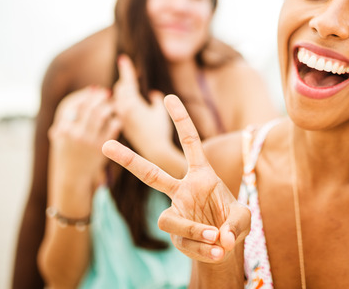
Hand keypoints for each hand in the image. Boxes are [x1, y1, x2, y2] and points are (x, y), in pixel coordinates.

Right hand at [49, 86, 120, 180]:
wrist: (71, 175)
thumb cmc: (66, 151)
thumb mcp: (60, 135)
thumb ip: (68, 116)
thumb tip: (89, 91)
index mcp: (62, 128)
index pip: (71, 103)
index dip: (84, 94)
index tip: (93, 89)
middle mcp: (74, 134)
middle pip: (89, 107)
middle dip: (99, 96)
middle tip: (106, 92)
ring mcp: (88, 141)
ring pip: (102, 114)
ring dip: (109, 106)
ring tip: (112, 104)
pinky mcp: (102, 148)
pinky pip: (113, 126)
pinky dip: (116, 119)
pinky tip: (116, 118)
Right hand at [102, 95, 250, 262]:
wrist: (224, 247)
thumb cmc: (233, 224)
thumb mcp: (243, 219)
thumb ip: (235, 225)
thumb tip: (218, 238)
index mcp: (201, 175)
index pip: (190, 143)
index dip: (181, 121)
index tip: (168, 97)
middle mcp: (183, 191)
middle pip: (151, 174)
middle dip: (128, 160)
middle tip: (105, 145)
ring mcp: (176, 212)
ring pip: (167, 220)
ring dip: (193, 229)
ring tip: (217, 239)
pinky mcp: (175, 235)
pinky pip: (182, 241)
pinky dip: (201, 248)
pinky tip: (216, 251)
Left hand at [112, 55, 173, 157]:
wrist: (153, 151)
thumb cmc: (160, 131)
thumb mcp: (160, 111)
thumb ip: (156, 100)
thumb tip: (153, 94)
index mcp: (132, 103)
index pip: (127, 81)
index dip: (126, 69)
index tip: (122, 58)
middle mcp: (122, 109)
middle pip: (119, 88)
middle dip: (125, 80)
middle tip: (129, 72)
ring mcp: (121, 117)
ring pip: (117, 99)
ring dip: (122, 92)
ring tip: (128, 87)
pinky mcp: (122, 124)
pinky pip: (118, 108)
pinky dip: (122, 103)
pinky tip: (128, 104)